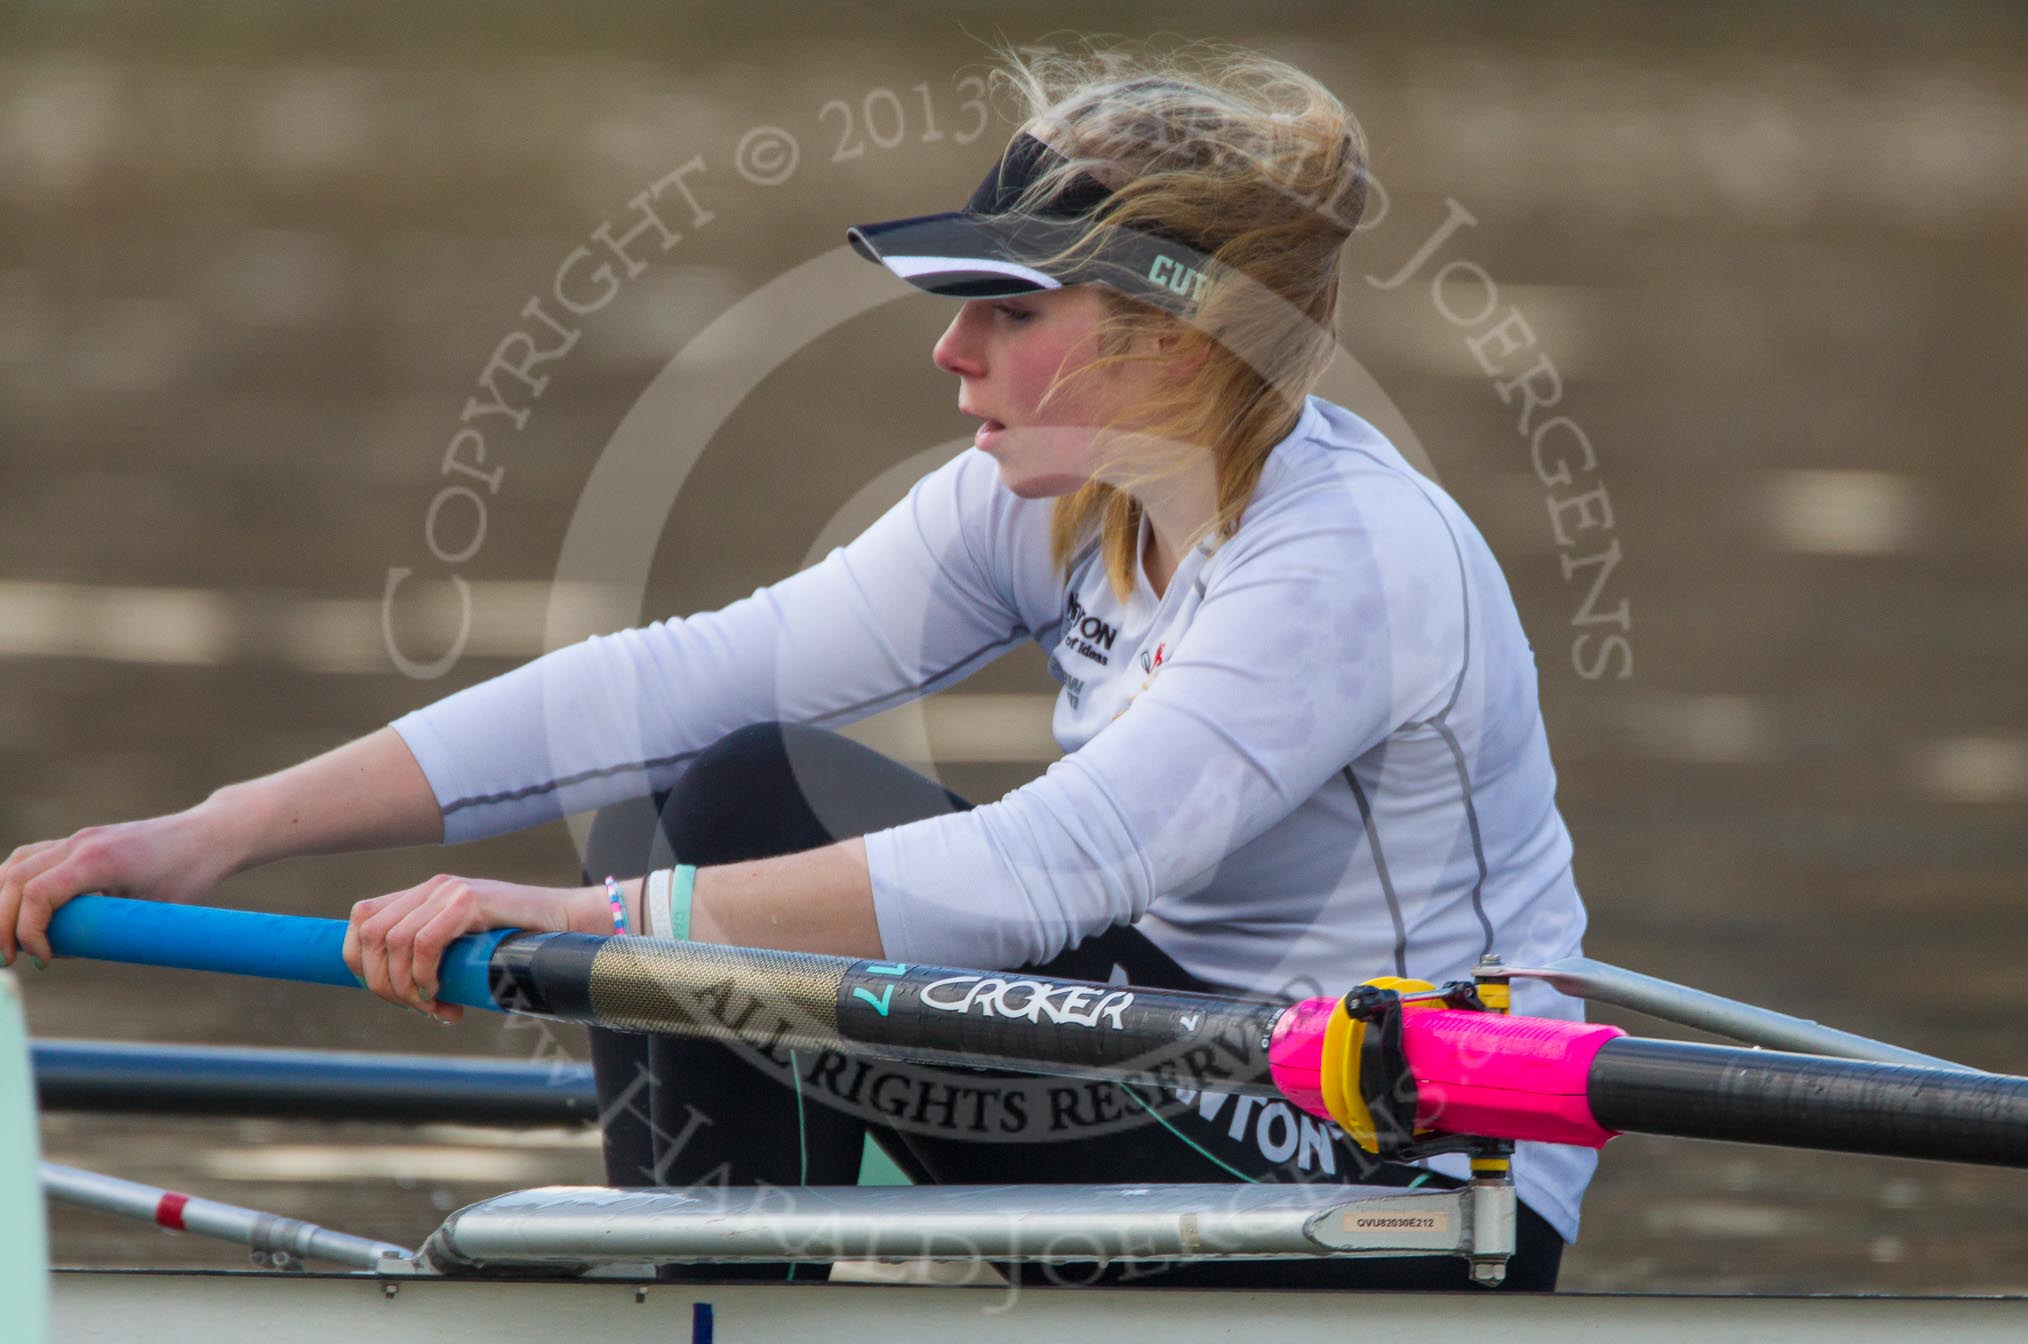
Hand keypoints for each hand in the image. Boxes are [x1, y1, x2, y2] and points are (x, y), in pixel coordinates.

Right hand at [1, 804, 243, 967]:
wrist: (209, 836)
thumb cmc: (190, 876)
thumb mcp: (153, 915)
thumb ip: (106, 933)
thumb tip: (60, 952)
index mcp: (100, 859)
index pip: (37, 893)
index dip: (28, 932)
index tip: (44, 960)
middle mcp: (80, 843)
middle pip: (14, 879)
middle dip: (2, 924)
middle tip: (8, 960)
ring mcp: (77, 839)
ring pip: (14, 866)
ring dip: (1, 904)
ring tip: (7, 942)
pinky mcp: (79, 843)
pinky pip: (30, 860)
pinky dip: (14, 886)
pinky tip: (15, 914)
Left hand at [343, 875, 593, 1023]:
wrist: (569, 924)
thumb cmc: (521, 945)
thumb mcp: (468, 950)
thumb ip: (440, 964)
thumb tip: (417, 1003)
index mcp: (424, 896)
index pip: (362, 920)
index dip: (359, 962)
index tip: (388, 993)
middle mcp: (432, 888)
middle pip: (371, 935)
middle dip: (382, 983)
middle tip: (416, 1007)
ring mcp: (450, 890)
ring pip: (392, 940)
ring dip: (404, 985)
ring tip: (433, 1006)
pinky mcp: (470, 900)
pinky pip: (425, 941)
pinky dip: (424, 974)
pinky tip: (442, 993)